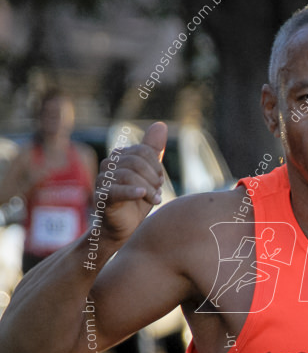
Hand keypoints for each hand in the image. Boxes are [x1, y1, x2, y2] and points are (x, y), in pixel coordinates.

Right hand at [95, 122, 166, 243]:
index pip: (142, 151)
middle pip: (136, 162)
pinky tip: (143, 195)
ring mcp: (102, 180)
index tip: (160, 180)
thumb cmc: (137, 200)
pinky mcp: (102, 198)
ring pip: (128, 175)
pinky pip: (116, 191)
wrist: (125, 228)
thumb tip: (160, 124)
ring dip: (148, 188)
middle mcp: (107, 164)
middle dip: (153, 177)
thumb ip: (152, 151)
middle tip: (159, 191)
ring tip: (155, 200)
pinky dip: (131, 192)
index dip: (156, 165)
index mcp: (119, 157)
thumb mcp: (149, 174)